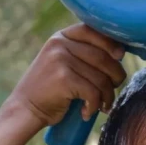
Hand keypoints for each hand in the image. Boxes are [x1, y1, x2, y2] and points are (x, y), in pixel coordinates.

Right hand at [7, 24, 126, 127]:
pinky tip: (88, 113)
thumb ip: (82, 53)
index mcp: (61, 37)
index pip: (93, 31)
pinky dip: (95, 106)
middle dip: (115, 77)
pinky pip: (93, 92)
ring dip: (108, 96)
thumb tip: (120, 52)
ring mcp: (61, 60)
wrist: (25, 109)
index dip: (111, 44)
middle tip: (112, 91)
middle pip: (103, 57)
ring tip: (103, 105)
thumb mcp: (62, 62)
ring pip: (101, 78)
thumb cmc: (50, 90)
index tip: (120, 56)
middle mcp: (60, 44)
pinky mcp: (63, 78)